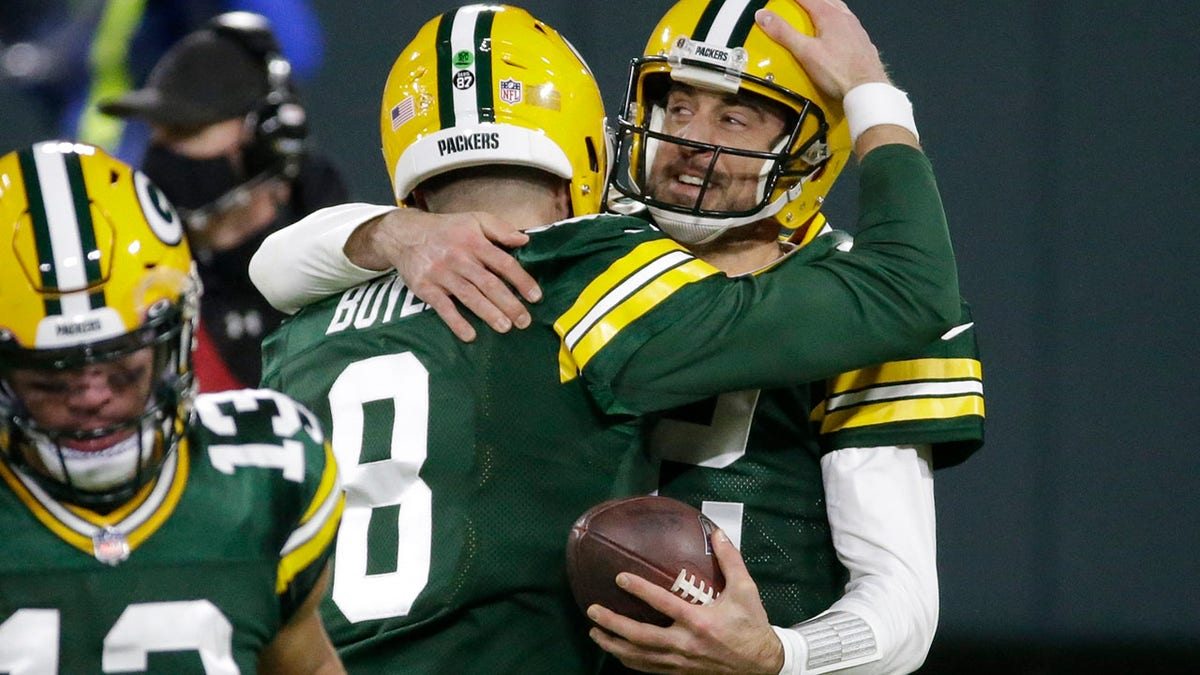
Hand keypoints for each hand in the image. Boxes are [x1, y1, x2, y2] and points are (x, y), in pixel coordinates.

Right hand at [345, 208, 541, 341]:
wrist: (404, 234)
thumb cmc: (446, 229)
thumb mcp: (474, 219)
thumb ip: (500, 229)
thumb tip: (525, 239)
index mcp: (474, 241)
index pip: (503, 263)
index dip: (521, 280)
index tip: (536, 296)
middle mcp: (459, 258)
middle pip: (489, 283)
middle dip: (509, 304)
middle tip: (524, 321)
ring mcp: (441, 274)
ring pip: (469, 296)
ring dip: (488, 314)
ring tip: (505, 328)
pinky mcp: (425, 287)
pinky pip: (443, 307)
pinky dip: (456, 322)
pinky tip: (470, 335)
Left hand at [586, 530, 782, 674]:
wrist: (762, 664)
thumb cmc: (752, 624)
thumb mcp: (746, 590)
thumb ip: (730, 560)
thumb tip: (717, 533)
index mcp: (700, 622)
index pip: (663, 603)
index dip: (640, 590)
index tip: (620, 578)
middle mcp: (685, 644)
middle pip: (641, 636)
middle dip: (614, 624)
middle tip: (592, 611)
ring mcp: (680, 661)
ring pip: (640, 656)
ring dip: (614, 645)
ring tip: (594, 633)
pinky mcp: (680, 672)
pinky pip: (649, 669)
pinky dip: (630, 661)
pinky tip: (617, 652)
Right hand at [755, 0, 889, 98]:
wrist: (866, 88)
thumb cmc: (839, 72)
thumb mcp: (805, 52)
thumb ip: (784, 33)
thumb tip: (765, 17)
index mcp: (830, 16)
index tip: (787, 0)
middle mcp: (845, 19)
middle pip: (826, 0)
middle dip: (812, 0)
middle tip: (801, 3)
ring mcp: (856, 30)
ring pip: (840, 11)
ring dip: (828, 7)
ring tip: (819, 10)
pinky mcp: (862, 43)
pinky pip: (849, 25)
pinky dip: (839, 23)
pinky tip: (837, 33)